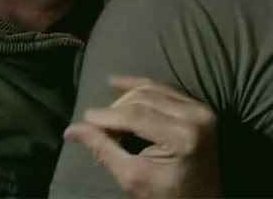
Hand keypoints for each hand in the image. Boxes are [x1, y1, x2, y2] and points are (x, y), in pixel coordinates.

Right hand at [64, 76, 219, 197]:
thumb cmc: (166, 196)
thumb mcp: (132, 177)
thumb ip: (104, 149)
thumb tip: (71, 129)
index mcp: (181, 136)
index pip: (136, 116)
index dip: (107, 115)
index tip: (83, 119)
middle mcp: (195, 115)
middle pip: (144, 99)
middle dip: (116, 108)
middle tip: (95, 123)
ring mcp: (201, 109)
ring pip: (154, 89)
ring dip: (127, 95)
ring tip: (107, 111)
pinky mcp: (200, 107)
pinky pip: (167, 90)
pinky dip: (143, 88)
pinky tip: (121, 85)